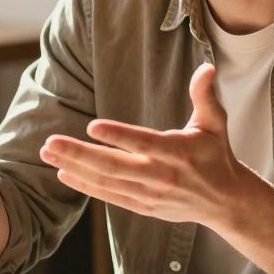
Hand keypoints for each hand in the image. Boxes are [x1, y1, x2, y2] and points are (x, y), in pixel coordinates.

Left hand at [39, 63, 250, 227]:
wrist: (225, 201)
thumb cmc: (216, 154)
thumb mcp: (215, 122)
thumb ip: (204, 95)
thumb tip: (205, 67)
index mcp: (179, 152)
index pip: (144, 143)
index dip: (118, 136)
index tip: (92, 127)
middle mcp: (162, 176)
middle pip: (115, 166)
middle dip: (79, 154)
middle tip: (50, 143)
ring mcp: (151, 195)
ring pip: (107, 182)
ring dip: (74, 168)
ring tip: (48, 153)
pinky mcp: (145, 207)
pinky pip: (110, 196)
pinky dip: (86, 186)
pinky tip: (64, 173)